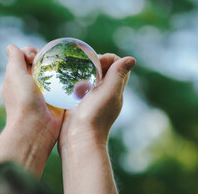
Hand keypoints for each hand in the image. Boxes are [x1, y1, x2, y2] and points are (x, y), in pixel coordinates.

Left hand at [0, 45, 63, 176]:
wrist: (36, 128)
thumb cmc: (23, 101)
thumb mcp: (14, 75)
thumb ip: (14, 59)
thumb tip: (10, 46)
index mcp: (17, 78)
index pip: (24, 57)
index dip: (31, 52)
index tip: (36, 56)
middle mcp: (29, 84)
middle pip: (39, 64)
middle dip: (46, 58)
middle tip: (51, 61)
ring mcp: (44, 92)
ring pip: (52, 74)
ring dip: (57, 69)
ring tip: (64, 66)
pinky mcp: (56, 100)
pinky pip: (62, 85)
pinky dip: (66, 80)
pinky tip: (71, 76)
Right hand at [58, 53, 135, 193]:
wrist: (78, 138)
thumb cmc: (95, 116)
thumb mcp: (109, 92)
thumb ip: (118, 74)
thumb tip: (132, 59)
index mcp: (115, 89)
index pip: (117, 64)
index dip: (107, 58)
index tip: (95, 62)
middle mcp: (105, 93)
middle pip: (103, 69)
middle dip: (93, 62)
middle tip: (82, 65)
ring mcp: (91, 99)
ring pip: (89, 78)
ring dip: (82, 71)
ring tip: (73, 72)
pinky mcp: (77, 104)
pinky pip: (77, 87)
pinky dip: (73, 82)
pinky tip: (66, 84)